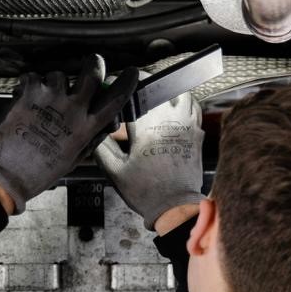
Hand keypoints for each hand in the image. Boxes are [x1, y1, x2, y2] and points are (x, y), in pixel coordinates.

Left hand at [0, 55, 139, 212]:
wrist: (7, 173)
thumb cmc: (39, 171)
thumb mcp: (73, 158)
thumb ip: (89, 137)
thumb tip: (104, 124)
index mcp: (86, 128)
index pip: (115, 100)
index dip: (125, 84)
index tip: (131, 73)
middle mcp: (73, 109)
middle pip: (92, 74)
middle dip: (94, 64)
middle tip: (92, 62)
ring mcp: (51, 98)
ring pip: (59, 75)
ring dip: (52, 82)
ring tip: (42, 98)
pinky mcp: (30, 92)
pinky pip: (33, 77)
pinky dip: (29, 85)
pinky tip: (25, 99)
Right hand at [94, 84, 204, 230]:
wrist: (175, 207)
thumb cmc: (147, 191)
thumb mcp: (115, 171)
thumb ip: (101, 147)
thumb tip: (94, 129)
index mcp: (146, 127)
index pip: (132, 93)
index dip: (120, 87)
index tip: (113, 86)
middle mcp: (168, 121)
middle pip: (157, 86)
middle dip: (143, 84)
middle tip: (133, 91)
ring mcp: (186, 125)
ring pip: (180, 93)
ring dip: (167, 90)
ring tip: (156, 96)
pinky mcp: (196, 134)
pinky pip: (194, 108)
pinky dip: (184, 104)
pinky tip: (175, 110)